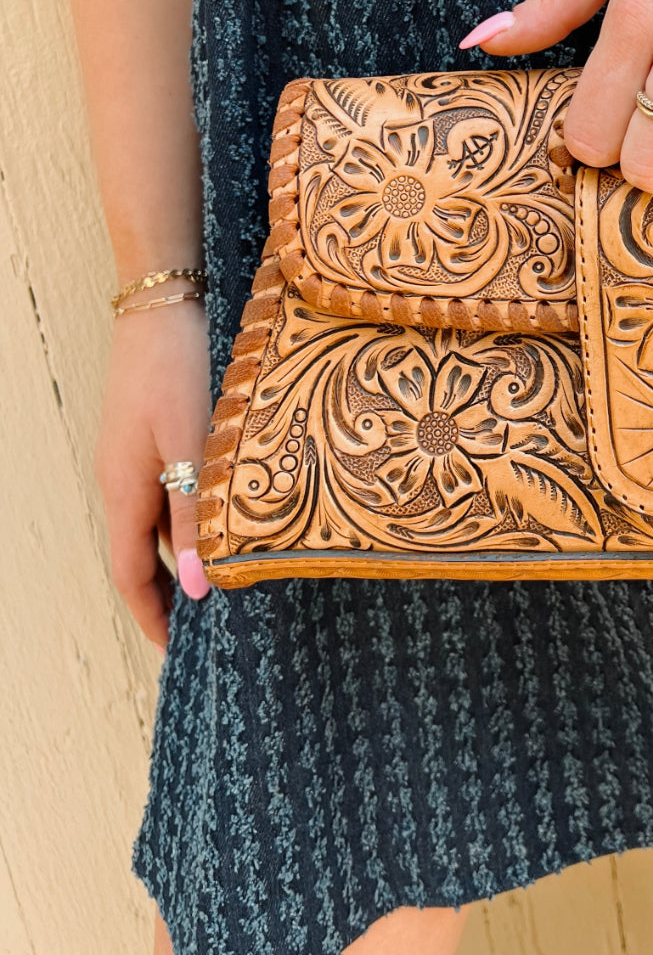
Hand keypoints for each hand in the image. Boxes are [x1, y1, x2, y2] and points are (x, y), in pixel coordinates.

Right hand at [96, 299, 211, 647]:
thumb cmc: (178, 371)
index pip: (130, 574)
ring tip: (224, 581)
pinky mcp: (157, 432)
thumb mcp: (193, 448)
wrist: (165, 302)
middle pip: (143, 553)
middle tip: (210, 626)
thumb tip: (193, 587)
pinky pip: (170, 491)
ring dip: (183, 555)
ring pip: (159, 522)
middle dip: (170, 593)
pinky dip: (191, 518)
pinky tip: (224, 519)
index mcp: (125, 490)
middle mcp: (125, 479)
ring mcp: (139, 455)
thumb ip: (194, 517)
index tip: (177, 652)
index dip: (153, 615)